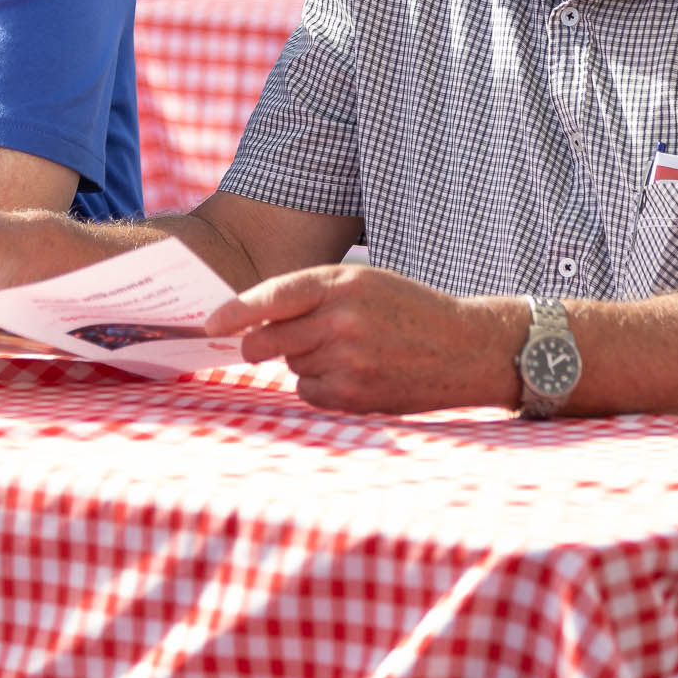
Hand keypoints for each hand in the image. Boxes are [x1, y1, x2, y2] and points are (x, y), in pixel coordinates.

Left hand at [203, 266, 526, 414]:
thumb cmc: (411, 309)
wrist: (467, 347)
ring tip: (349, 351)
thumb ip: (315, 295)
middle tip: (271, 344)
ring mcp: (349, 360)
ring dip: (305, 361)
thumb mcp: (366, 282)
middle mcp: (342, 319)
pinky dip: (322, 387)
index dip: (236, 311)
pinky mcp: (357, 395)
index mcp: (343, 282)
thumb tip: (258, 325)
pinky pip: (310, 392)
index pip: (274, 296)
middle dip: (262, 344)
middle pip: (270, 339)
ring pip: (292, 365)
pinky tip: (356, 374)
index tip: (210, 324)